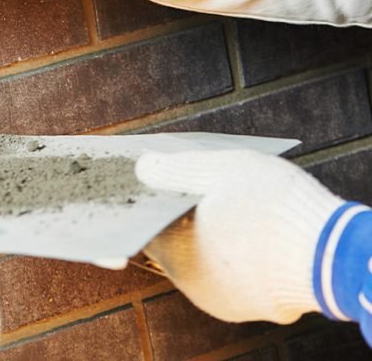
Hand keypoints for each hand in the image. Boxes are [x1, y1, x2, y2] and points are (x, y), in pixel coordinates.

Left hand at [136, 149, 342, 323]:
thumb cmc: (275, 208)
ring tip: (229, 210)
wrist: (331, 257)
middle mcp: (189, 281)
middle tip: (201, 191)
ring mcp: (218, 299)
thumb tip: (143, 167)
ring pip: (200, 261)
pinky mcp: (245, 308)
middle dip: (181, 217)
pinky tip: (248, 234)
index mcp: (173, 248)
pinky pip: (227, 277)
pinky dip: (232, 257)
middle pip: (172, 242)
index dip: (153, 198)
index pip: (145, 221)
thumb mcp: (222, 169)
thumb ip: (177, 168)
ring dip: (208, 238)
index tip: (163, 181)